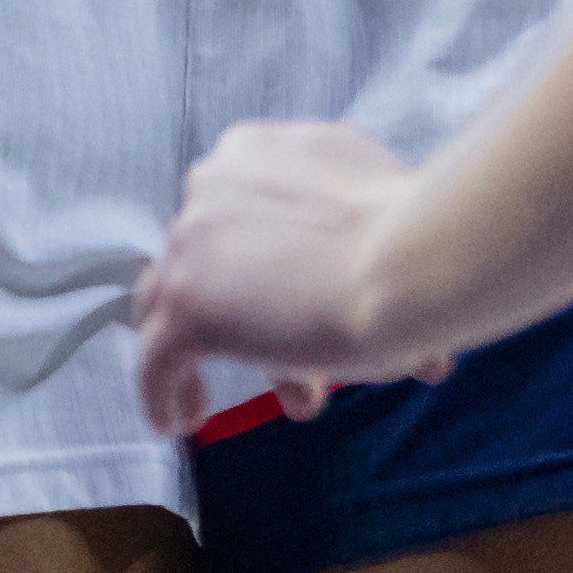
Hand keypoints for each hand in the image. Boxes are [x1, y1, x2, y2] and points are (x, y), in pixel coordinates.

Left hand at [132, 119, 449, 435]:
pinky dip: (162, 393)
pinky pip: (156, 361)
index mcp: (255, 151)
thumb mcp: (369, 198)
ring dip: (215, 351)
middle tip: (310, 365)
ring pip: (176, 307)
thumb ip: (342, 227)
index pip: (236, 217)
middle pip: (209, 263)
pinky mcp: (187, 308)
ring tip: (248, 397)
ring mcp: (192, 246)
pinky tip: (181, 421)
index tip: (303, 303)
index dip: (266, 270)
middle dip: (257, 316)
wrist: (413, 259)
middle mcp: (213, 185)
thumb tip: (347, 276)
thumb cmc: (415, 236)